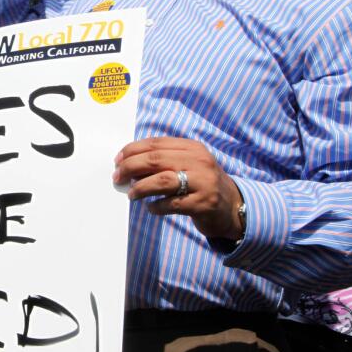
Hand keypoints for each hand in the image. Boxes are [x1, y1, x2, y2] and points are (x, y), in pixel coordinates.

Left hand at [112, 137, 244, 240]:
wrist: (233, 207)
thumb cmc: (201, 184)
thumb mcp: (188, 164)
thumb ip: (163, 160)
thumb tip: (127, 164)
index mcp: (192, 148)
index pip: (156, 143)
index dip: (132, 150)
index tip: (117, 160)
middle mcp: (199, 161)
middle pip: (155, 159)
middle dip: (130, 167)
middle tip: (118, 178)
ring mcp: (203, 182)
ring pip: (162, 180)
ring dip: (140, 188)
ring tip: (131, 194)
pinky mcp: (202, 204)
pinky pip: (171, 204)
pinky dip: (156, 206)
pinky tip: (150, 208)